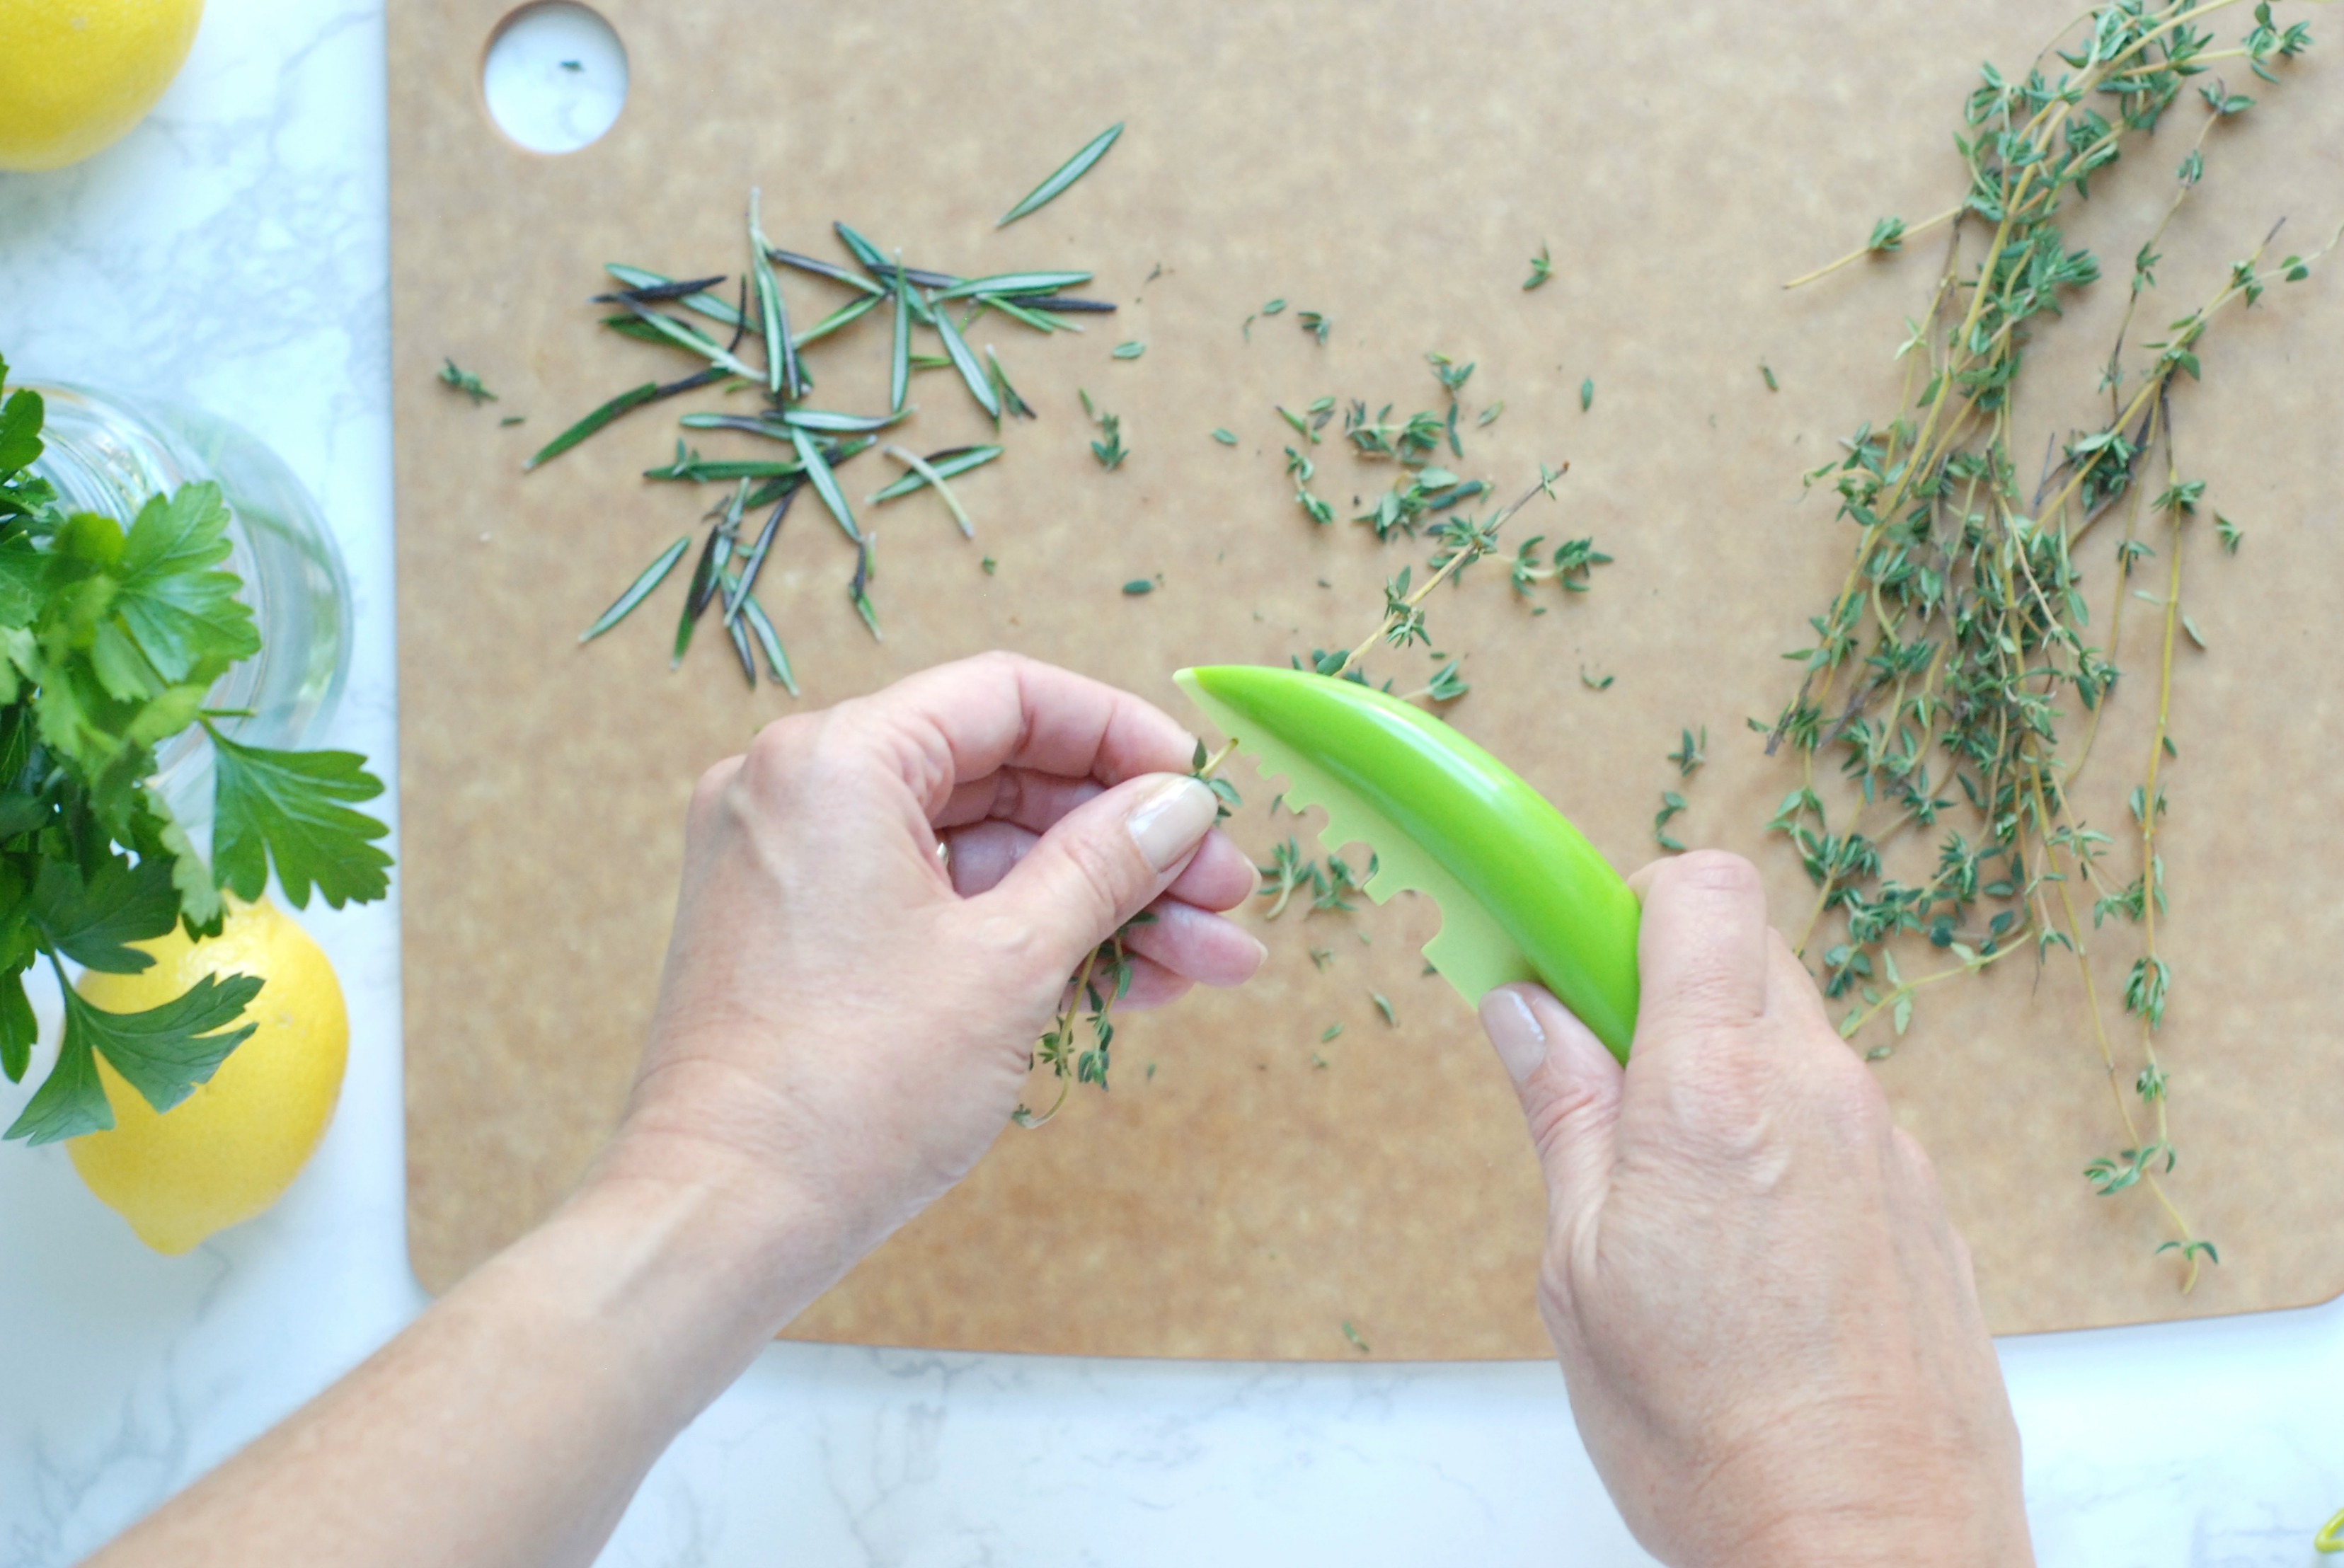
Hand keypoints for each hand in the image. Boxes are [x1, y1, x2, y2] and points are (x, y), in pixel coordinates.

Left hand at [600, 652, 1263, 1313]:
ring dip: (1094, 904)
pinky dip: (1021, 939)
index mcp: (836, 762)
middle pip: (1001, 778)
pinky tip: (1126, 985)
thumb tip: (1180, 804)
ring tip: (1207, 964)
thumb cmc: (847, 1091)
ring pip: (978, 854)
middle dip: (1126, 842)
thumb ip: (1106, 864)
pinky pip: (932, 906)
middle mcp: (799, 792)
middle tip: (1224, 895)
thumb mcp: (1010, 962)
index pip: (1008, 698)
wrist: (721, 1221)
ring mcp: (794, 868)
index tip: (1200, 789)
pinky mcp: (800, 939)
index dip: (1122, 737)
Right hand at [1478, 851, 2030, 1567]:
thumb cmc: (1712, 1435)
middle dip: (1665, 986)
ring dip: (1724, 1071)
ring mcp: (1891, 1148)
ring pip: (1793, 1038)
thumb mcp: (1580, 1270)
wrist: (1871, 1553)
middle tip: (1605, 1085)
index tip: (1573, 962)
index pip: (1701, 891)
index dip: (1629, 902)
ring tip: (1674, 1199)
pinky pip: (1841, 1120)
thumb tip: (1530, 1006)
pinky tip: (1749, 1250)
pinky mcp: (1928, 1206)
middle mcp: (1823, 1093)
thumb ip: (1565, 1113)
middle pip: (1747, 952)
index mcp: (1718, 1092)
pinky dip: (1784, 1139)